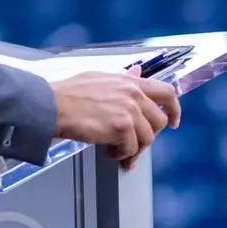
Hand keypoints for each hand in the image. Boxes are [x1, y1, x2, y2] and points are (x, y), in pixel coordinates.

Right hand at [50, 70, 180, 170]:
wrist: (52, 106)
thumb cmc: (69, 93)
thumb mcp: (100, 78)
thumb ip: (123, 78)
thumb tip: (137, 72)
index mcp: (130, 81)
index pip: (166, 91)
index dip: (174, 108)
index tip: (173, 120)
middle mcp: (133, 94)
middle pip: (159, 120)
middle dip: (148, 136)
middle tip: (135, 144)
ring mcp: (129, 110)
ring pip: (147, 138)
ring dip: (132, 148)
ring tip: (116, 150)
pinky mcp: (122, 127)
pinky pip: (131, 149)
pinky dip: (120, 155)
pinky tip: (108, 152)